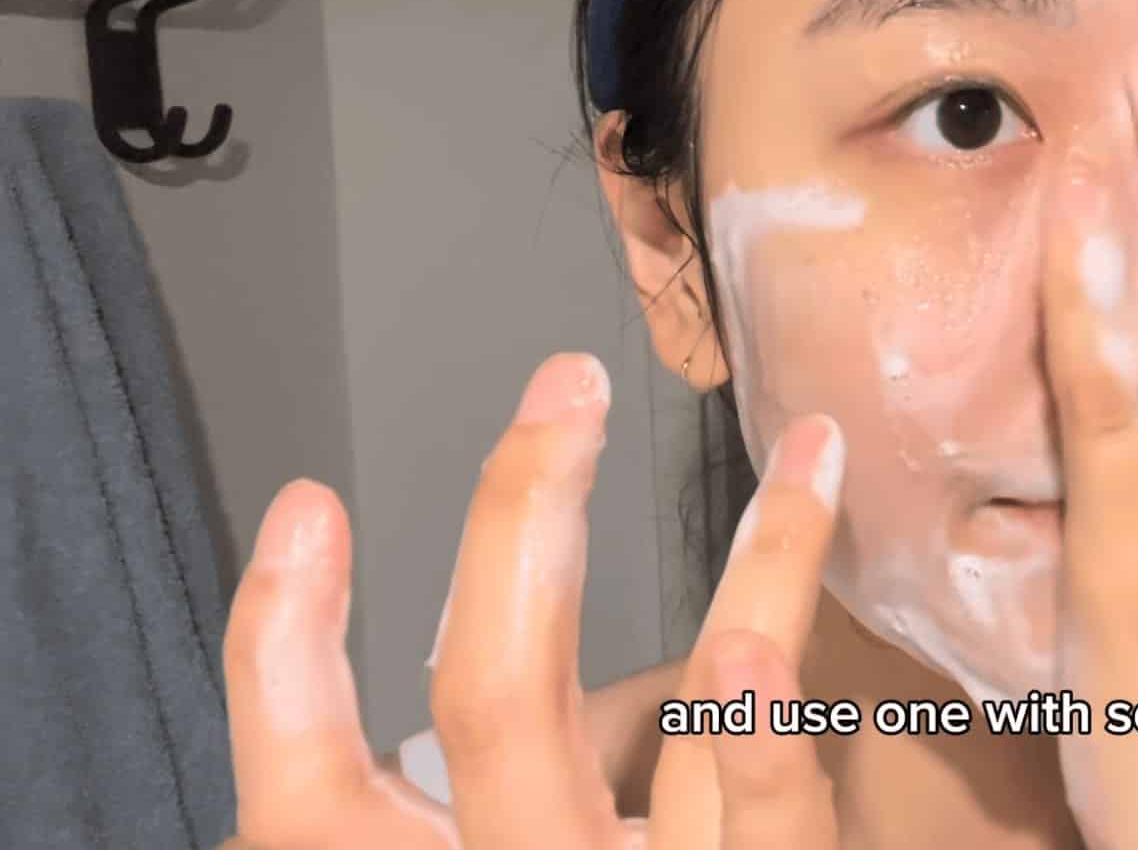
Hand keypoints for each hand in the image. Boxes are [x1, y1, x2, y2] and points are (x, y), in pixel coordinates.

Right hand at [218, 353, 843, 848]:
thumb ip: (431, 816)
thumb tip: (411, 717)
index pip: (305, 795)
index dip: (279, 653)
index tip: (309, 508)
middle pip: (491, 702)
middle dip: (521, 524)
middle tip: (569, 389)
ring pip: (683, 734)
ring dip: (759, 571)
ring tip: (802, 457)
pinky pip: (771, 830)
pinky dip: (766, 737)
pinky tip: (758, 645)